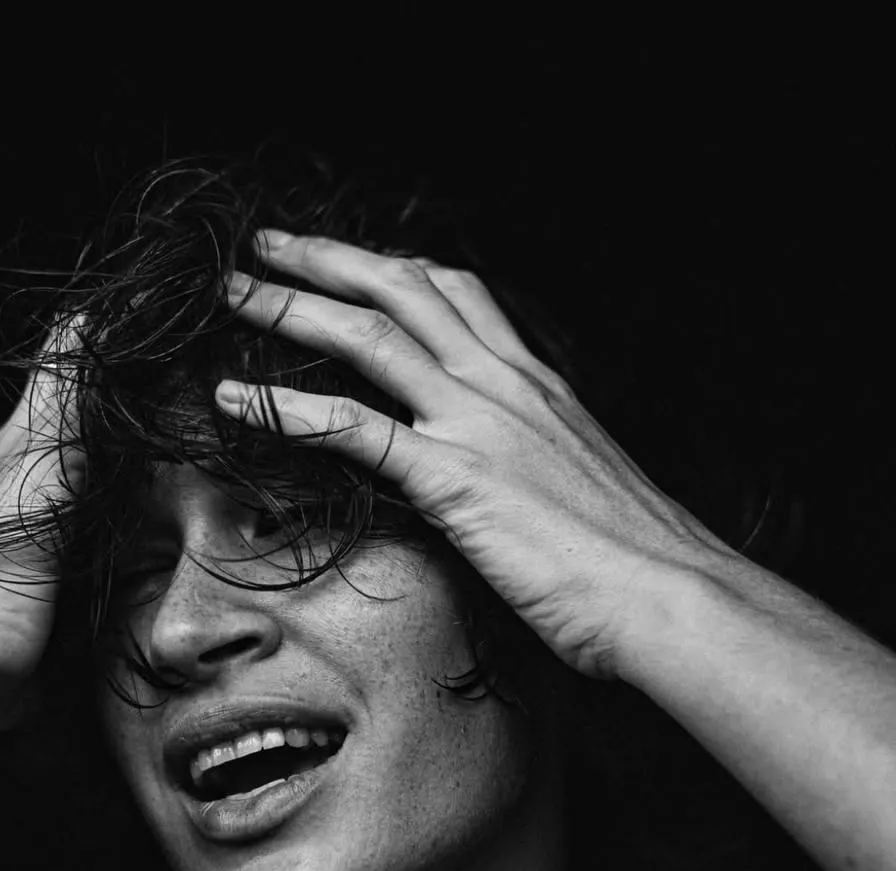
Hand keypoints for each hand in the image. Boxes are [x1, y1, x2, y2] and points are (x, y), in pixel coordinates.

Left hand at [215, 232, 734, 679]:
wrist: (670, 594)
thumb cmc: (636, 556)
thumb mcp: (586, 481)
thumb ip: (541, 455)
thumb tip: (517, 471)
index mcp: (538, 382)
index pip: (459, 293)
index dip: (393, 266)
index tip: (350, 258)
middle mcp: (505, 384)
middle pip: (402, 289)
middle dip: (327, 257)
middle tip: (266, 242)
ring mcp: (478, 424)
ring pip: (370, 337)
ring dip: (292, 306)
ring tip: (234, 293)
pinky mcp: (455, 477)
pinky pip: (353, 427)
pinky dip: (286, 405)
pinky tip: (237, 396)